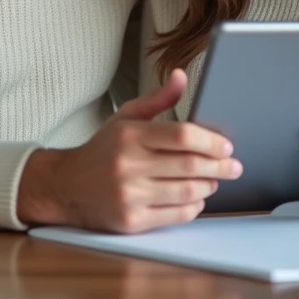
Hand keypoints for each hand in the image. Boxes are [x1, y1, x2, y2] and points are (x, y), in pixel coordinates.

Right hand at [16, 69, 242, 233]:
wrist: (65, 187)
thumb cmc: (101, 151)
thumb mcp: (125, 118)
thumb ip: (157, 99)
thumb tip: (181, 76)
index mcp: (129, 136)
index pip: (181, 136)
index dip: (211, 141)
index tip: (226, 146)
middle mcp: (128, 165)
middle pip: (189, 165)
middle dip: (219, 166)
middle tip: (233, 165)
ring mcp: (129, 195)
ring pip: (187, 192)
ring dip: (209, 186)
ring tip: (214, 179)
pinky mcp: (131, 221)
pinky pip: (176, 215)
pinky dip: (193, 207)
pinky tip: (196, 198)